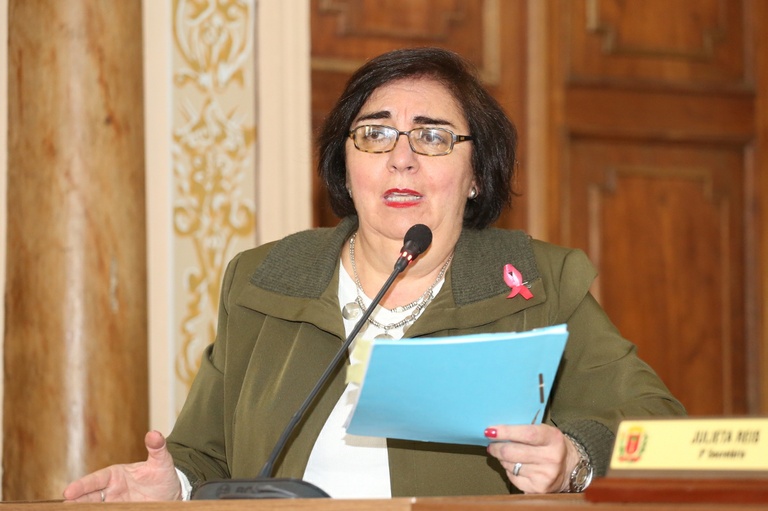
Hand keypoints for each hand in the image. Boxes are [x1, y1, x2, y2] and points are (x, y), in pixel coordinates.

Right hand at [62, 430, 181, 501]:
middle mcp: (111, 490)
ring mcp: (114, 503)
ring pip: (95, 507)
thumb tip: (154, 434)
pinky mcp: (119, 510)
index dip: (82, 486)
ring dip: (84, 509)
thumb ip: (157, 448)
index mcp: (116, 474)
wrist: (171, 493)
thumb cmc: (163, 475)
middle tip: (65, 507)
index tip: (68, 492)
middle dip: (77, 502)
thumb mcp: (162, 461)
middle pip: (89, 497)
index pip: (95, 480)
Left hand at [484, 424, 579, 493]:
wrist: (570, 467)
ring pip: (510, 465)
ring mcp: (545, 475)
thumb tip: (495, 431)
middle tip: (491, 444)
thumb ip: (523, 430)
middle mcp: (551, 458)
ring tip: (506, 455)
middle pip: (512, 452)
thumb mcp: (544, 431)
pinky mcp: (539, 488)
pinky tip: (516, 467)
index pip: (526, 434)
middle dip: (496, 447)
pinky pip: (513, 478)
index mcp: (553, 438)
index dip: (506, 432)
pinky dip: (510, 471)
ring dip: (502, 459)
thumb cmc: (550, 445)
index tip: (490, 431)